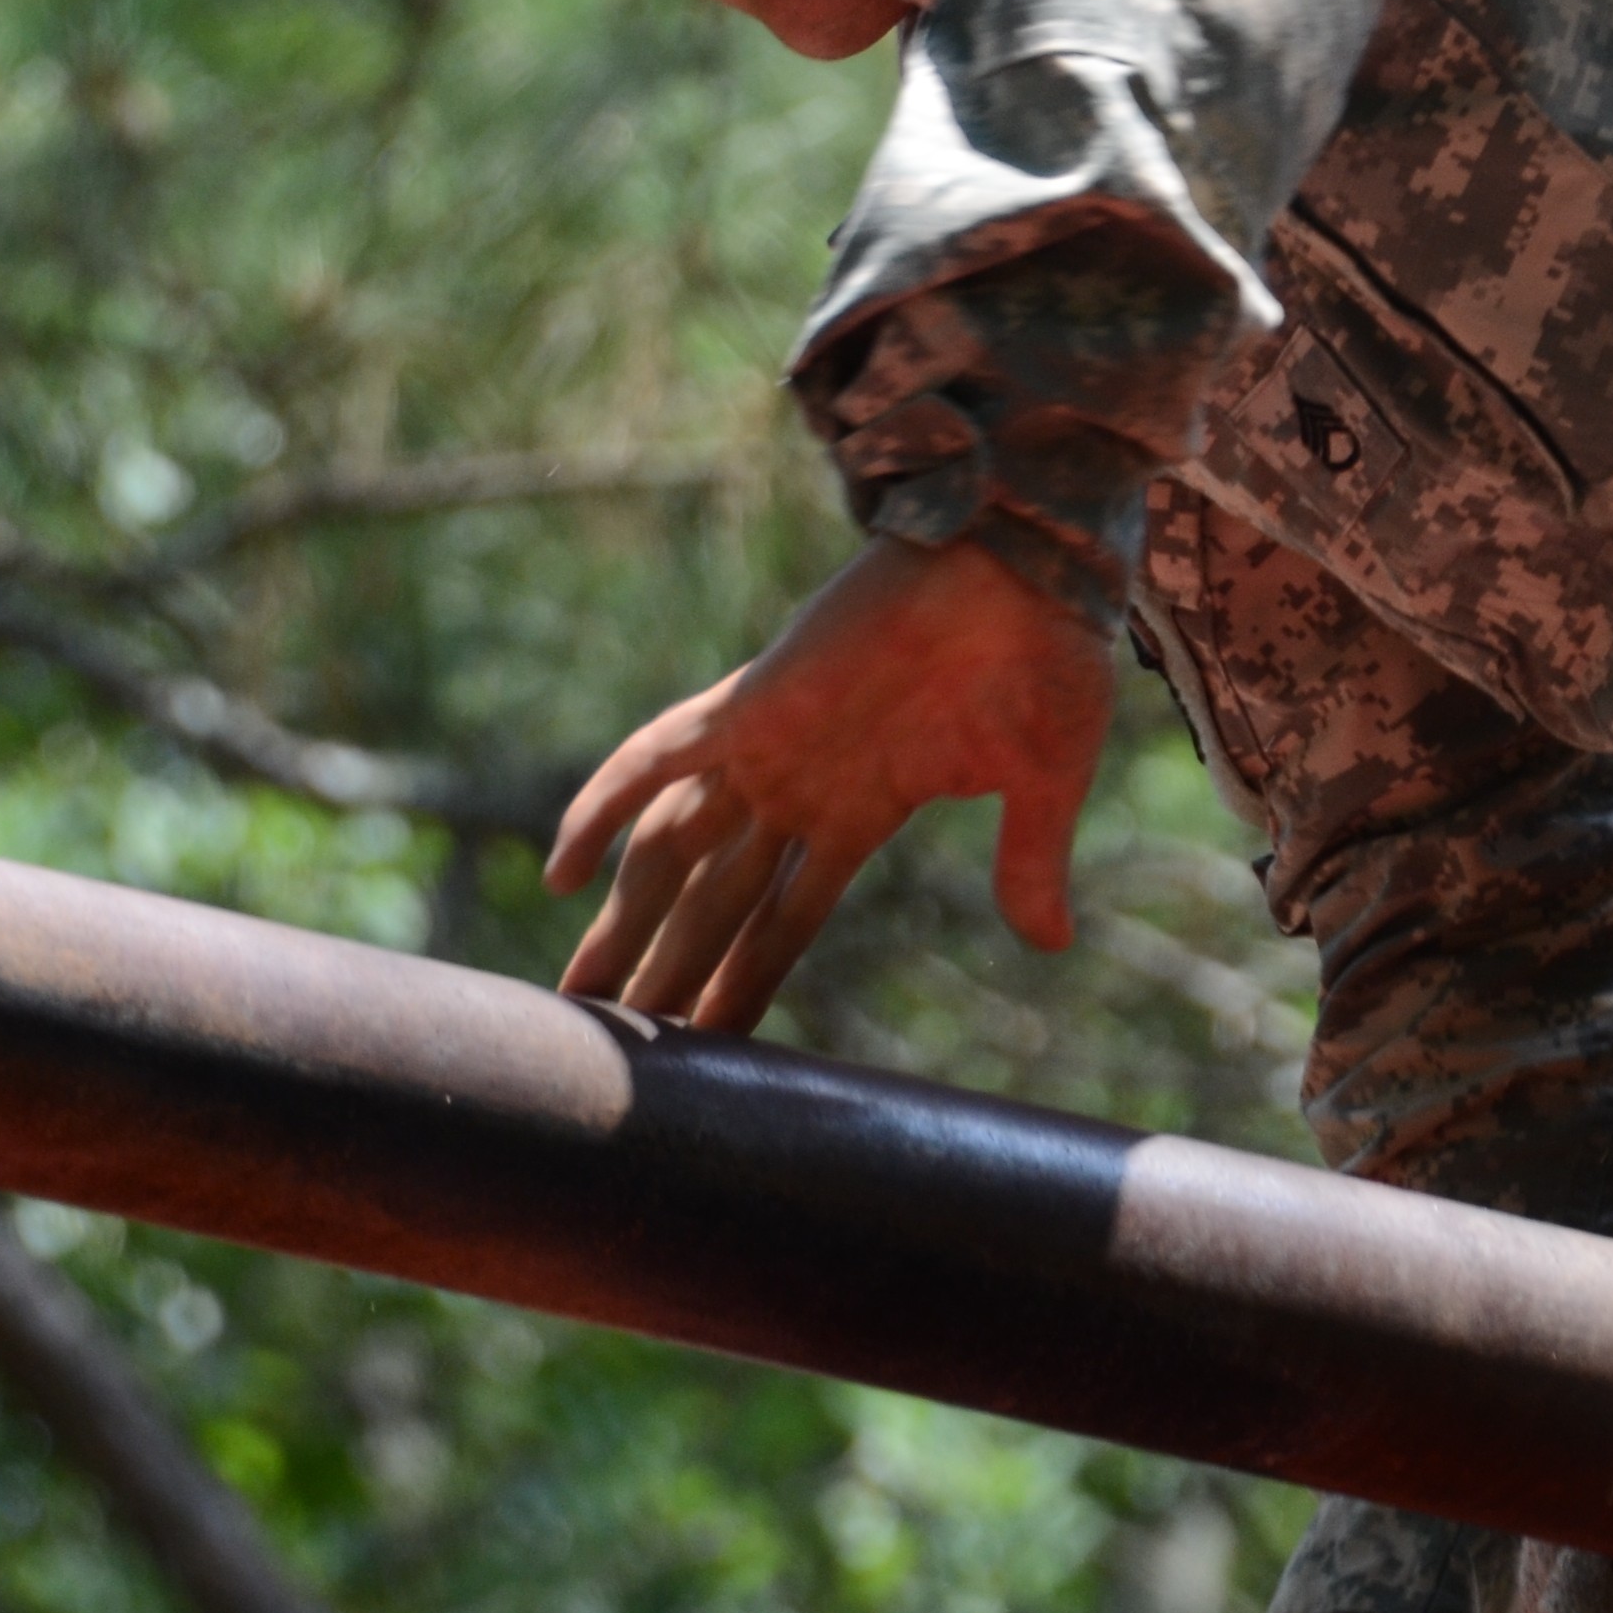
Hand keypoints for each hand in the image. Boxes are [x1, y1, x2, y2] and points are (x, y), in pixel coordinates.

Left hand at [547, 531, 1114, 1030]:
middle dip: (665, 972)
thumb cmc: (1046, 660)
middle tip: (616, 1042)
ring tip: (580, 999)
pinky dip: (601, 809)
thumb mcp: (1043, 784)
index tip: (712, 1046)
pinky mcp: (751, 702)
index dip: (746, 983)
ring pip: (673, 852)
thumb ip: (1029, 865)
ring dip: (624, 923)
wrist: (1026, 566)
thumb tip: (1054, 945)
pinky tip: (558, 874)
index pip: (786, 920)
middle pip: (712, 902)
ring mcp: (768, 746)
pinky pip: (654, 761)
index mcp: (865, 807)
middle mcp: (801, 785)